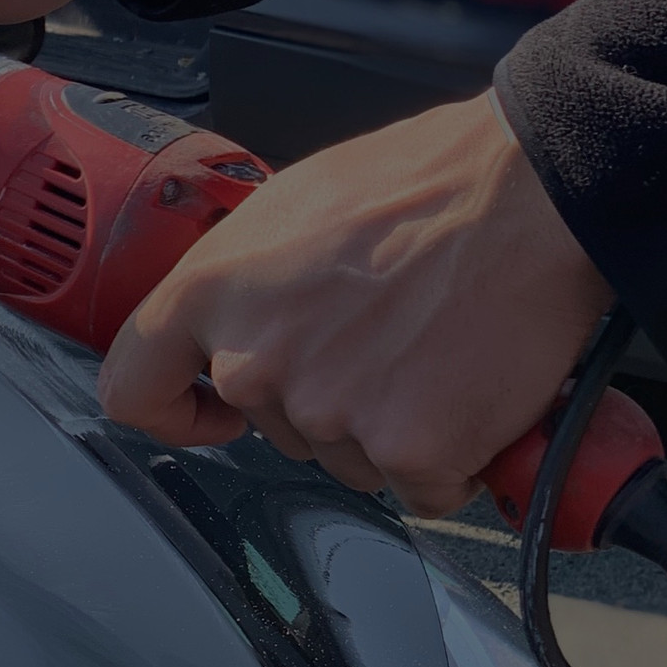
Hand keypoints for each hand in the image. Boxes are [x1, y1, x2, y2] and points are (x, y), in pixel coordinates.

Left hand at [97, 93, 613, 517]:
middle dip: (320, 395)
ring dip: (385, 423)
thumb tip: (229, 323)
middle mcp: (254, 364)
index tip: (207, 413)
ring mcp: (327, 414)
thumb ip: (242, 282)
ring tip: (432, 343)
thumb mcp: (289, 208)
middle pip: (268, 424)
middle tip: (382, 330)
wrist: (532, 190)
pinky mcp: (406, 450)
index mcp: (209, 295)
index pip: (133, 388)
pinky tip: (468, 387)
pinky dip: (450, 455)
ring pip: (343, 455)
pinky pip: (418, 484)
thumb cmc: (423, 183)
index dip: (171, 412)